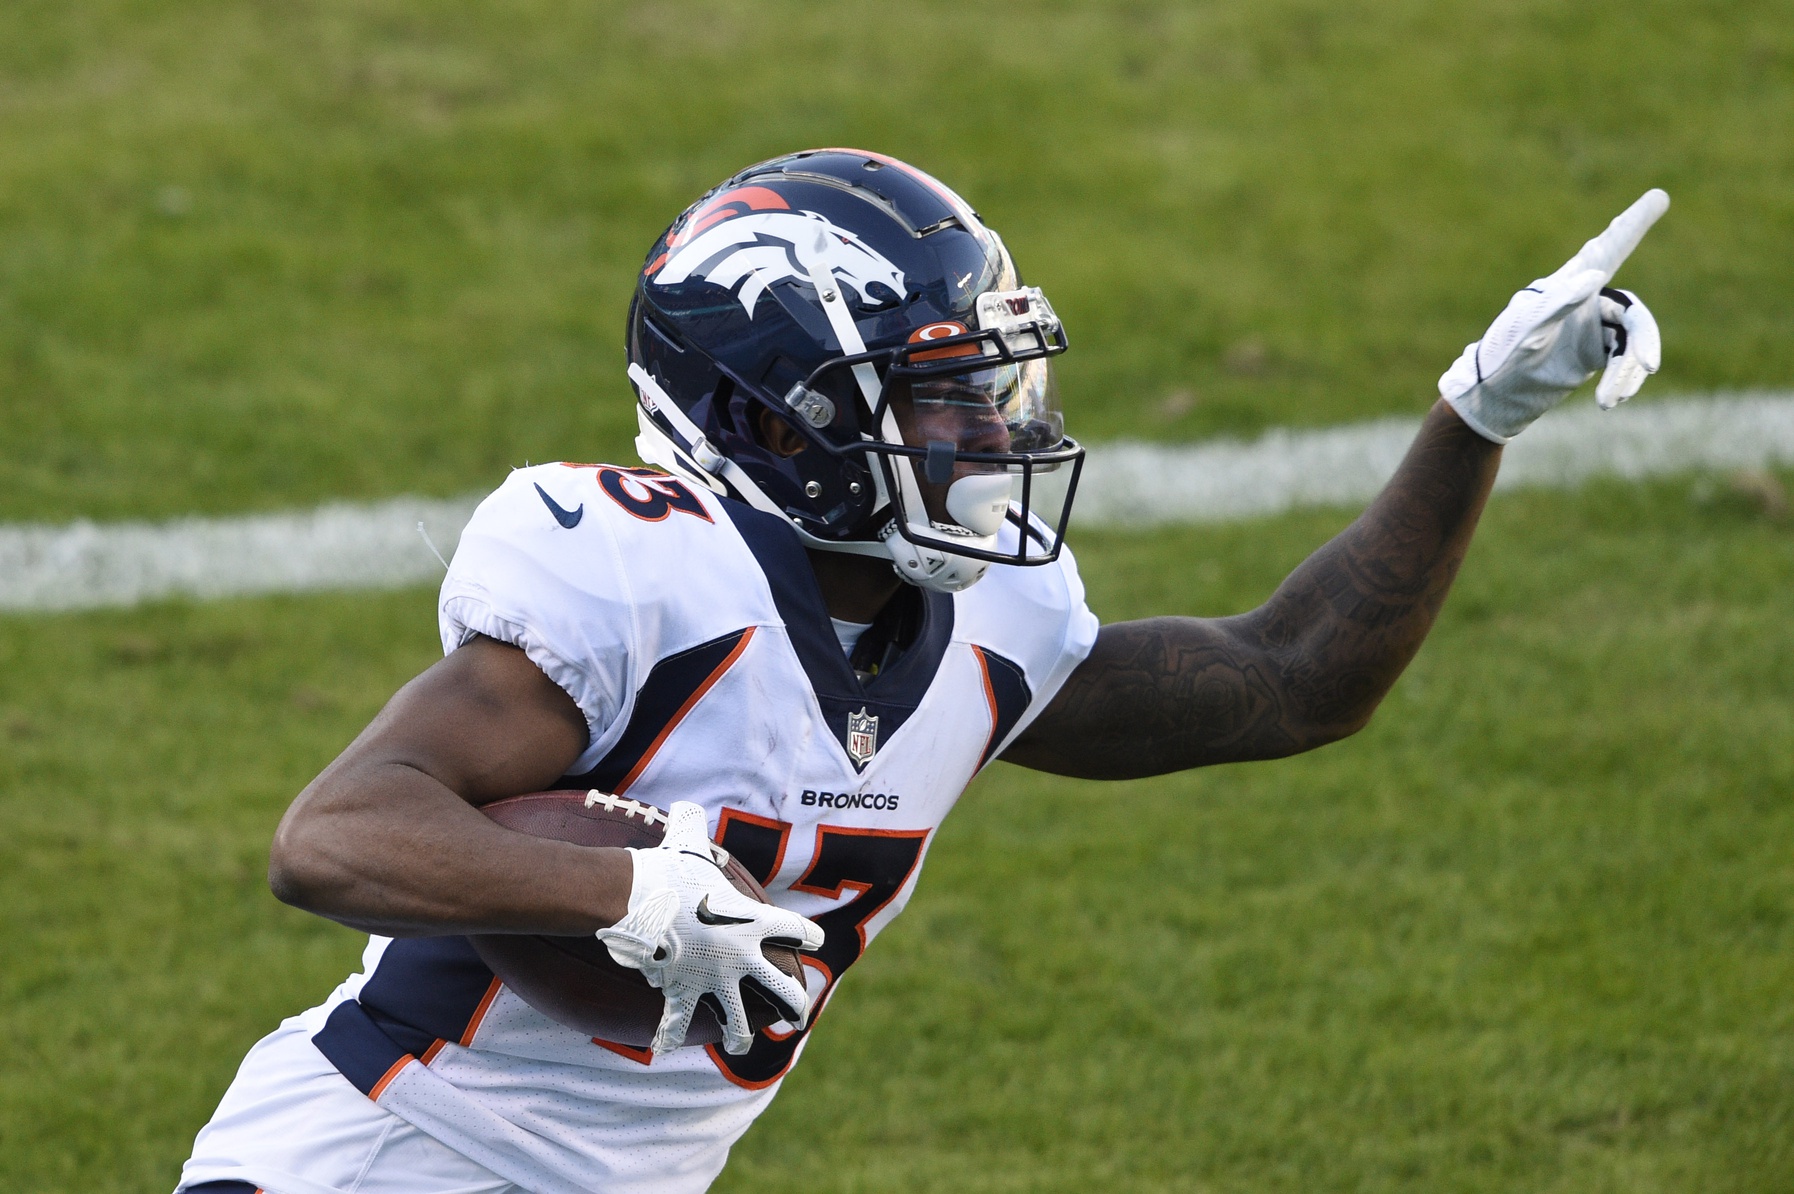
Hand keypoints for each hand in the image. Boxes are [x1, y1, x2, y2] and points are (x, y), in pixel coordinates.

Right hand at [595, 801, 824, 1056]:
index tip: (815, 942)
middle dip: (794, 1005)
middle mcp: (741, 956)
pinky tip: (664, 1047)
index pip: (795, 930)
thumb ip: (693, 823)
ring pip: (737, 1020)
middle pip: (782, 990)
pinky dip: (667, 1036)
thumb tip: (684, 805)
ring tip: (740, 1043)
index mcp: (753, 921)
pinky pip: (676, 1023)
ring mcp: (712, 980)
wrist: (634, 900)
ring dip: (739, 1035)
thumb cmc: (666, 867)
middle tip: (799, 1015)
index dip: (807, 936)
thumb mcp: (686, 839)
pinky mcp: (680, 993)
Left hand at [1441, 189, 1667, 442]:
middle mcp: (1585, 301)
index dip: (1634, 224)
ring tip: (1614, 398)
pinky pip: (1623, 360)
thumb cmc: (1502, 358)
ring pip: (1632, 340)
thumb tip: (1595, 275)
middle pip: (1632, 312)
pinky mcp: (1594, 353)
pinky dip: (1622, 379)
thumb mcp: (1526, 331)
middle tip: (1649, 365)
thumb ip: (1558, 303)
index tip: (1659, 196)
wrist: (1491, 397)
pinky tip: (1610, 401)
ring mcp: (1593, 328)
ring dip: (1630, 368)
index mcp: (1566, 285)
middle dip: (1644, 338)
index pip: (1608, 249)